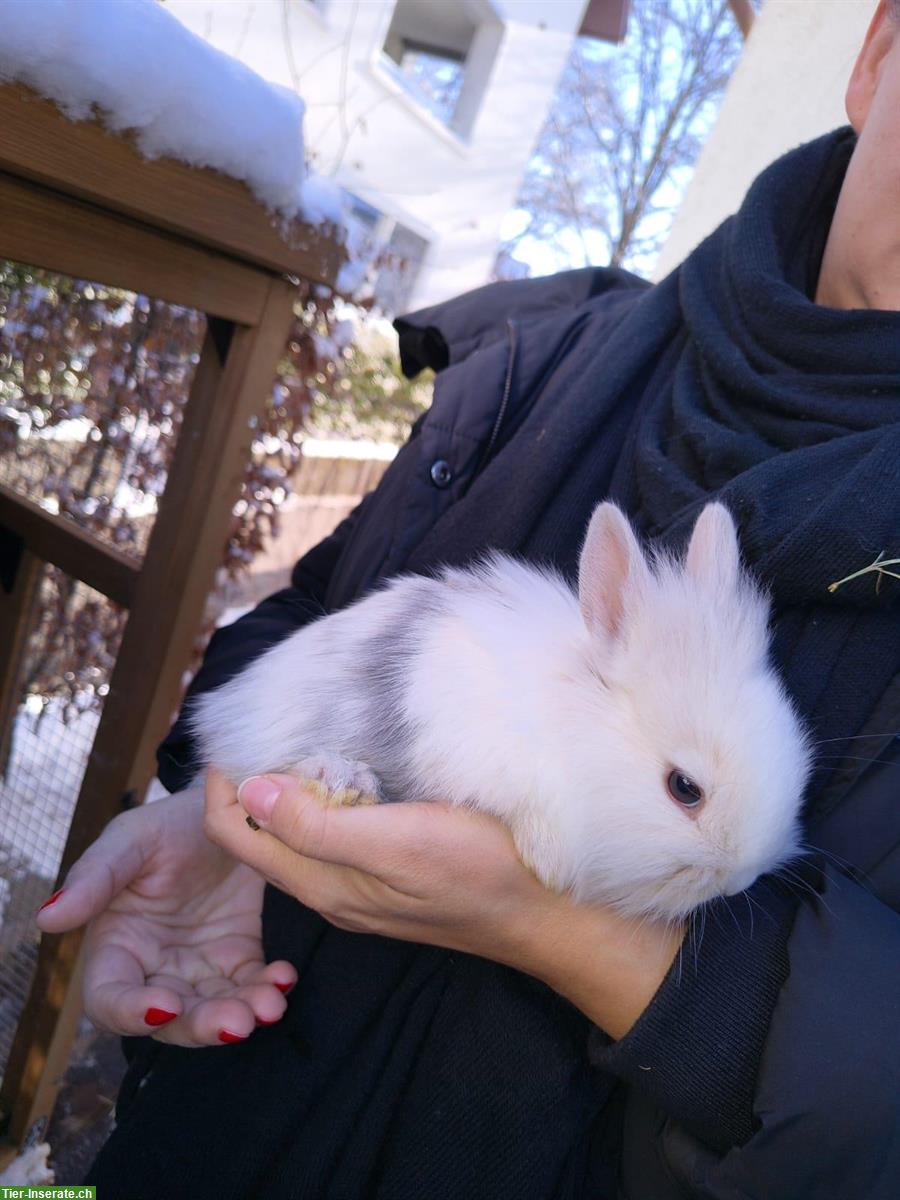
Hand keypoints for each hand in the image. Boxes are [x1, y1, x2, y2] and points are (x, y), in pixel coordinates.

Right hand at [36, 785, 296, 1046]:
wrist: (230, 805)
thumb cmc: (168, 824)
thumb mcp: (130, 840)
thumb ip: (94, 879)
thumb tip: (47, 919)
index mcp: (118, 945)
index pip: (111, 999)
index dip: (132, 1013)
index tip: (165, 1005)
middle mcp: (156, 967)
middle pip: (171, 1019)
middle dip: (203, 1026)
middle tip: (238, 1021)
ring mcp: (201, 966)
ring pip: (215, 1010)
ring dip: (242, 1014)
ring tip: (269, 1005)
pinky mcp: (240, 957)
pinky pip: (253, 986)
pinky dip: (269, 990)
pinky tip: (284, 979)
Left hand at [204, 770, 682, 1038]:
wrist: (549, 914)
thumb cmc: (481, 871)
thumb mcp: (398, 843)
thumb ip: (318, 826)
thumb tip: (248, 790)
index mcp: (323, 884)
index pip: (233, 834)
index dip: (219, 783)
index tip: (234, 729)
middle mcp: (331, 891)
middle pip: (257, 835)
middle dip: (247, 780)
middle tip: (266, 720)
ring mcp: (361, 887)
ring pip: (295, 834)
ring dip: (285, 786)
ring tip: (301, 732)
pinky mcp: (389, 877)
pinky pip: (331, 836)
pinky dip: (322, 797)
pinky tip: (347, 764)